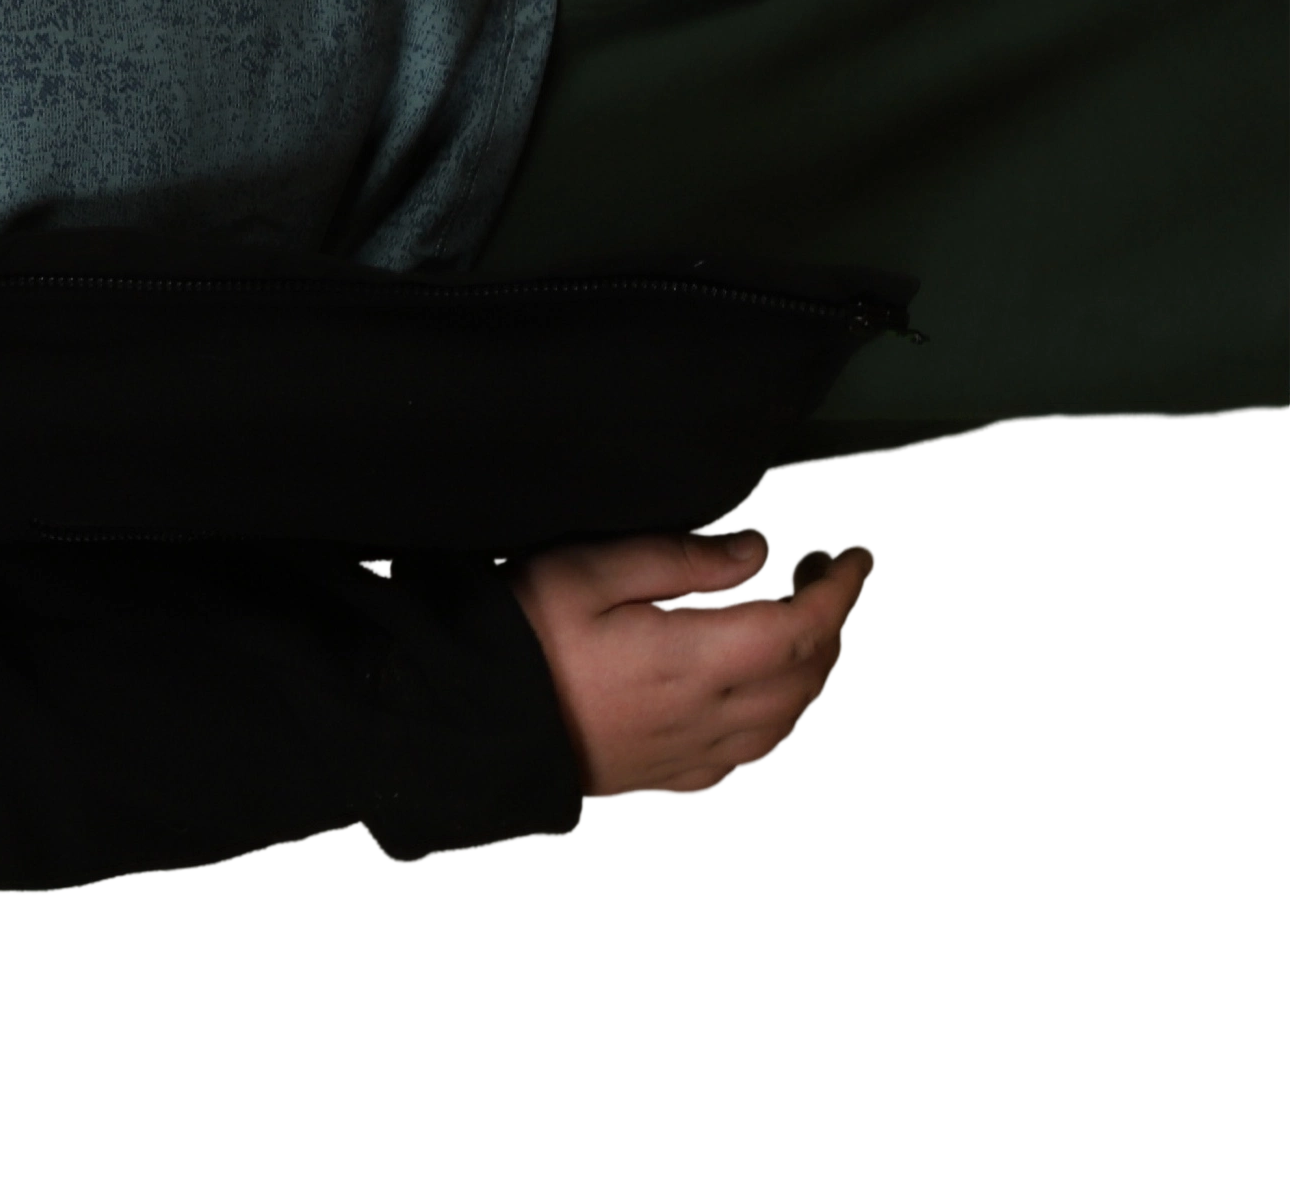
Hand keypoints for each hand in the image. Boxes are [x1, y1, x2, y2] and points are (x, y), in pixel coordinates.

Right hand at [509, 528, 881, 798]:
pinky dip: (778, 720)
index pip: (803, 625)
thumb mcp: (587, 571)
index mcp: (696, 658)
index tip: (853, 560)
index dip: (839, 590)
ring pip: (790, 719)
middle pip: (807, 673)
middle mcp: (710, 713)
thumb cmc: (521, 641)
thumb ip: (677, 559)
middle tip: (824, 580)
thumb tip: (754, 552)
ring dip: (811, 673)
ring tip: (801, 632)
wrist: (475, 725)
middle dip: (831, 623)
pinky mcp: (672, 776)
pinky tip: (760, 700)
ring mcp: (695, 752)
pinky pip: (752, 753)